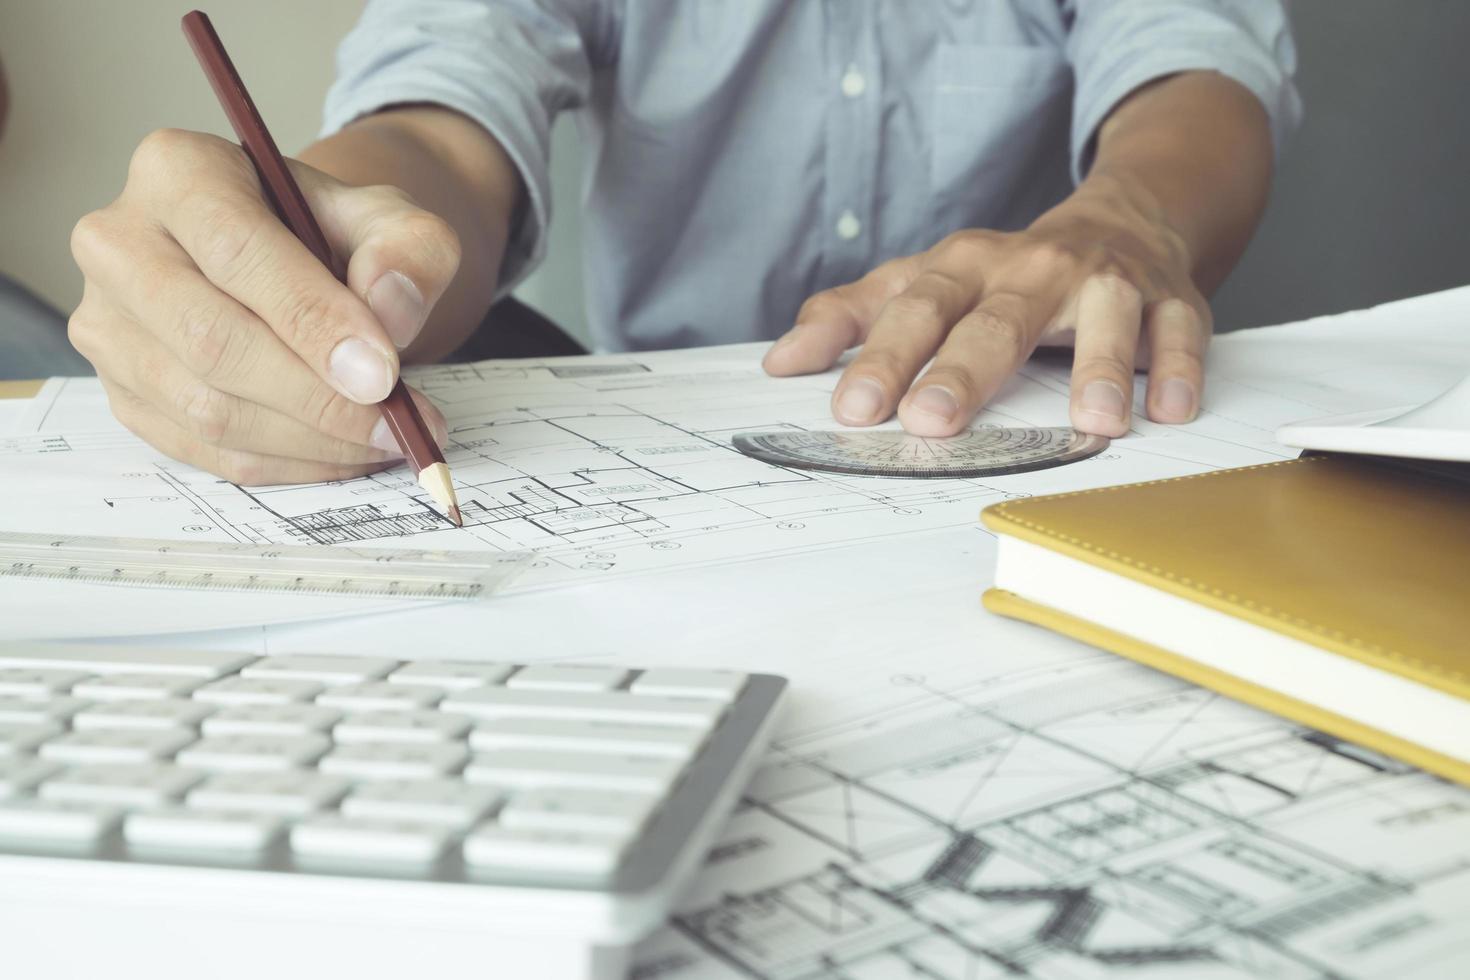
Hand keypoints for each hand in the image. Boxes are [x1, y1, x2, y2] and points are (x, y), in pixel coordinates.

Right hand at [69, 128, 461, 484]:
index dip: (312, 320)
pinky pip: (204, 450)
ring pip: (206, 408)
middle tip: (395, 423)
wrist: (293, 261)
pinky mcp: (121, 391)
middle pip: (212, 340)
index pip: (236, 250)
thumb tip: (392, 309)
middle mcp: (118, 242)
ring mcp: (107, 324)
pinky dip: (286, 463)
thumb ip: (408, 249)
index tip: (383, 375)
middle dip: (317, 398)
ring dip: (310, 441)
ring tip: (386, 438)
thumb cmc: (331, 233)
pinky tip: (343, 451)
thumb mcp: (388, 218)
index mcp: (178, 171)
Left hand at [763, 184, 1210, 437]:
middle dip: (963, 371)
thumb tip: (780, 362)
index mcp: (964, 267)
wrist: (1124, 219)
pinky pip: (1178, 328)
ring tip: (1091, 422)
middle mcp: (1031, 269)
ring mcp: (1105, 281)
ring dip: (1098, 367)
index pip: (915, 309)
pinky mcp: (1170, 298)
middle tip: (933, 422)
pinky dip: (1177, 366)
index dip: (883, 357)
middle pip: (994, 319)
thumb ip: (851, 317)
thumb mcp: (925, 281)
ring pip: (1101, 317)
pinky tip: (1169, 407)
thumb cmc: (1006, 273)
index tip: (853, 407)